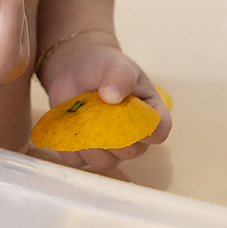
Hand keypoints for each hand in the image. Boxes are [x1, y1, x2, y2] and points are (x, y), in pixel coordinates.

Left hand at [36, 34, 171, 171]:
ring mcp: (110, 150)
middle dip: (109, 131)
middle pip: (129, 151)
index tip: (124, 110)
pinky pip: (77, 161)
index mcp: (150, 115)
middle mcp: (133, 138)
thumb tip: (112, 96)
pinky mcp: (84, 154)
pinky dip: (68, 144)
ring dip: (87, 139)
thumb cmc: (104, 67)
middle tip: (95, 107)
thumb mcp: (115, 65)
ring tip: (80, 114)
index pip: (158, 132)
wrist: (76, 70)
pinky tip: (68, 123)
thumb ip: (120, 77)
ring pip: (103, 162)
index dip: (144, 127)